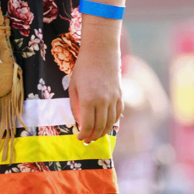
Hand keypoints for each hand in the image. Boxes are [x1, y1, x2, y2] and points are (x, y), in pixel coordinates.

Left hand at [69, 21, 122, 143]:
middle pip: (100, 127)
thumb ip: (76, 107)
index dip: (83, 135)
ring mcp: (113, 98)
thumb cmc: (82, 69)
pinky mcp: (120, 94)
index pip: (87, 125)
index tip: (79, 138)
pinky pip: (118, 113)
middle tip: (87, 141)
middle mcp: (103, 101)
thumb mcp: (73, 88)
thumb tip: (79, 123)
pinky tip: (106, 125)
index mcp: (88, 100)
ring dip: (103, 132)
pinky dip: (112, 122)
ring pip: (110, 122)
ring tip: (96, 136)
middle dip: (93, 137)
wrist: (101, 52)